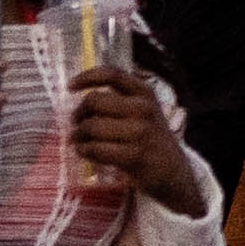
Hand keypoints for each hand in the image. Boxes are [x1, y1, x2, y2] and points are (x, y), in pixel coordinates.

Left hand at [62, 58, 200, 209]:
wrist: (173, 171)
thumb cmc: (150, 138)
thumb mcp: (143, 111)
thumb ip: (119, 99)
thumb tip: (80, 97)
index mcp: (144, 92)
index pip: (112, 74)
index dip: (87, 77)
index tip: (70, 87)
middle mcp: (144, 108)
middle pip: (94, 101)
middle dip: (79, 114)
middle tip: (76, 124)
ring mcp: (140, 132)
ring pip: (92, 126)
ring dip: (78, 135)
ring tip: (79, 141)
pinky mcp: (134, 156)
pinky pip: (96, 148)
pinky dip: (84, 150)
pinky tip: (85, 152)